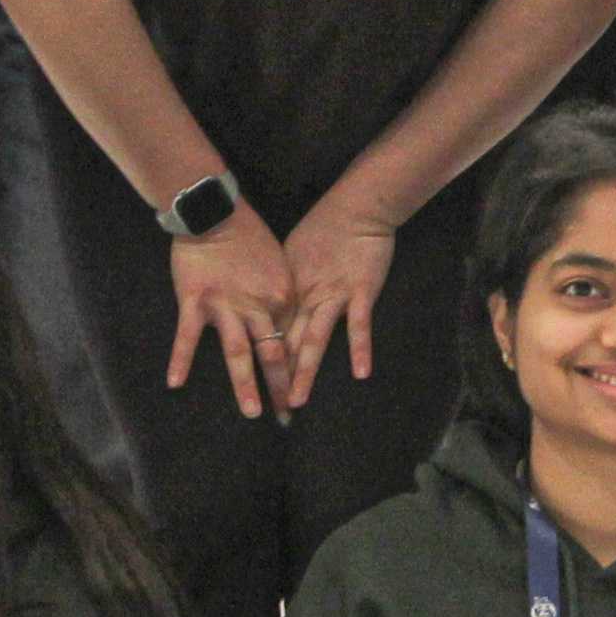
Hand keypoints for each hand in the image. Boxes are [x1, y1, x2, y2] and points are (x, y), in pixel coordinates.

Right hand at [163, 207, 297, 419]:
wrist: (215, 210)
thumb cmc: (249, 235)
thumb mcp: (278, 264)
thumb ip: (282, 296)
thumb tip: (288, 324)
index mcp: (280, 297)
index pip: (292, 340)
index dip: (298, 370)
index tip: (301, 396)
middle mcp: (257, 306)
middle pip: (272, 353)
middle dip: (280, 388)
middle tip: (287, 417)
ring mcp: (226, 305)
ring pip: (238, 352)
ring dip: (245, 384)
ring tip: (251, 413)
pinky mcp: (196, 301)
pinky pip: (187, 336)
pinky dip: (181, 359)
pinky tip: (175, 383)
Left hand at [278, 202, 401, 409]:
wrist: (356, 206)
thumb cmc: (325, 227)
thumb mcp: (293, 256)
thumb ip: (283, 285)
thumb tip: (266, 311)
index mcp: (288, 290)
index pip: (271, 332)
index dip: (262, 362)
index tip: (254, 390)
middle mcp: (306, 297)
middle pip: (288, 343)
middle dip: (279, 378)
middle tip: (270, 410)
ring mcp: (334, 295)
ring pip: (315, 338)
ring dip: (305, 370)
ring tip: (296, 400)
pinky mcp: (361, 291)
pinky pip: (359, 324)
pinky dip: (360, 348)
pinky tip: (360, 373)